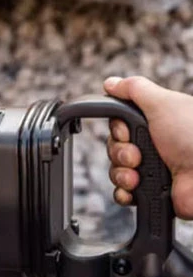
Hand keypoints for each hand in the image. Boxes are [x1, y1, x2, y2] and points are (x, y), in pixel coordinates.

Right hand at [104, 76, 192, 219]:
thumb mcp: (164, 103)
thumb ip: (135, 89)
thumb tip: (111, 83)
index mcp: (157, 124)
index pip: (120, 126)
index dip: (118, 130)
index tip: (128, 132)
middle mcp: (155, 146)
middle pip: (114, 147)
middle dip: (120, 153)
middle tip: (137, 156)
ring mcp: (153, 170)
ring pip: (116, 170)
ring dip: (121, 173)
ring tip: (138, 176)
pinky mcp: (151, 193)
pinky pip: (123, 193)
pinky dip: (125, 193)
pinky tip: (136, 189)